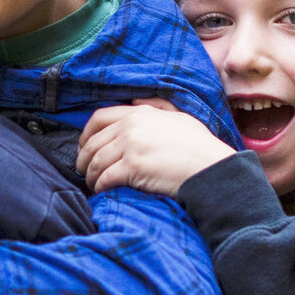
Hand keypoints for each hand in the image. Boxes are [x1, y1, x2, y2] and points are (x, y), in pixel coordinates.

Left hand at [75, 99, 234, 196]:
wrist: (210, 168)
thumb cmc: (199, 146)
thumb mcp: (180, 117)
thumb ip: (157, 107)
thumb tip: (135, 103)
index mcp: (140, 113)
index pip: (99, 118)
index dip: (86, 134)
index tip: (84, 148)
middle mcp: (131, 126)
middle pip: (93, 142)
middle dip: (83, 159)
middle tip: (83, 171)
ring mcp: (131, 146)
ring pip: (95, 162)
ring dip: (90, 176)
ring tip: (93, 184)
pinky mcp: (132, 167)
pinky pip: (105, 178)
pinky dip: (100, 187)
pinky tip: (103, 192)